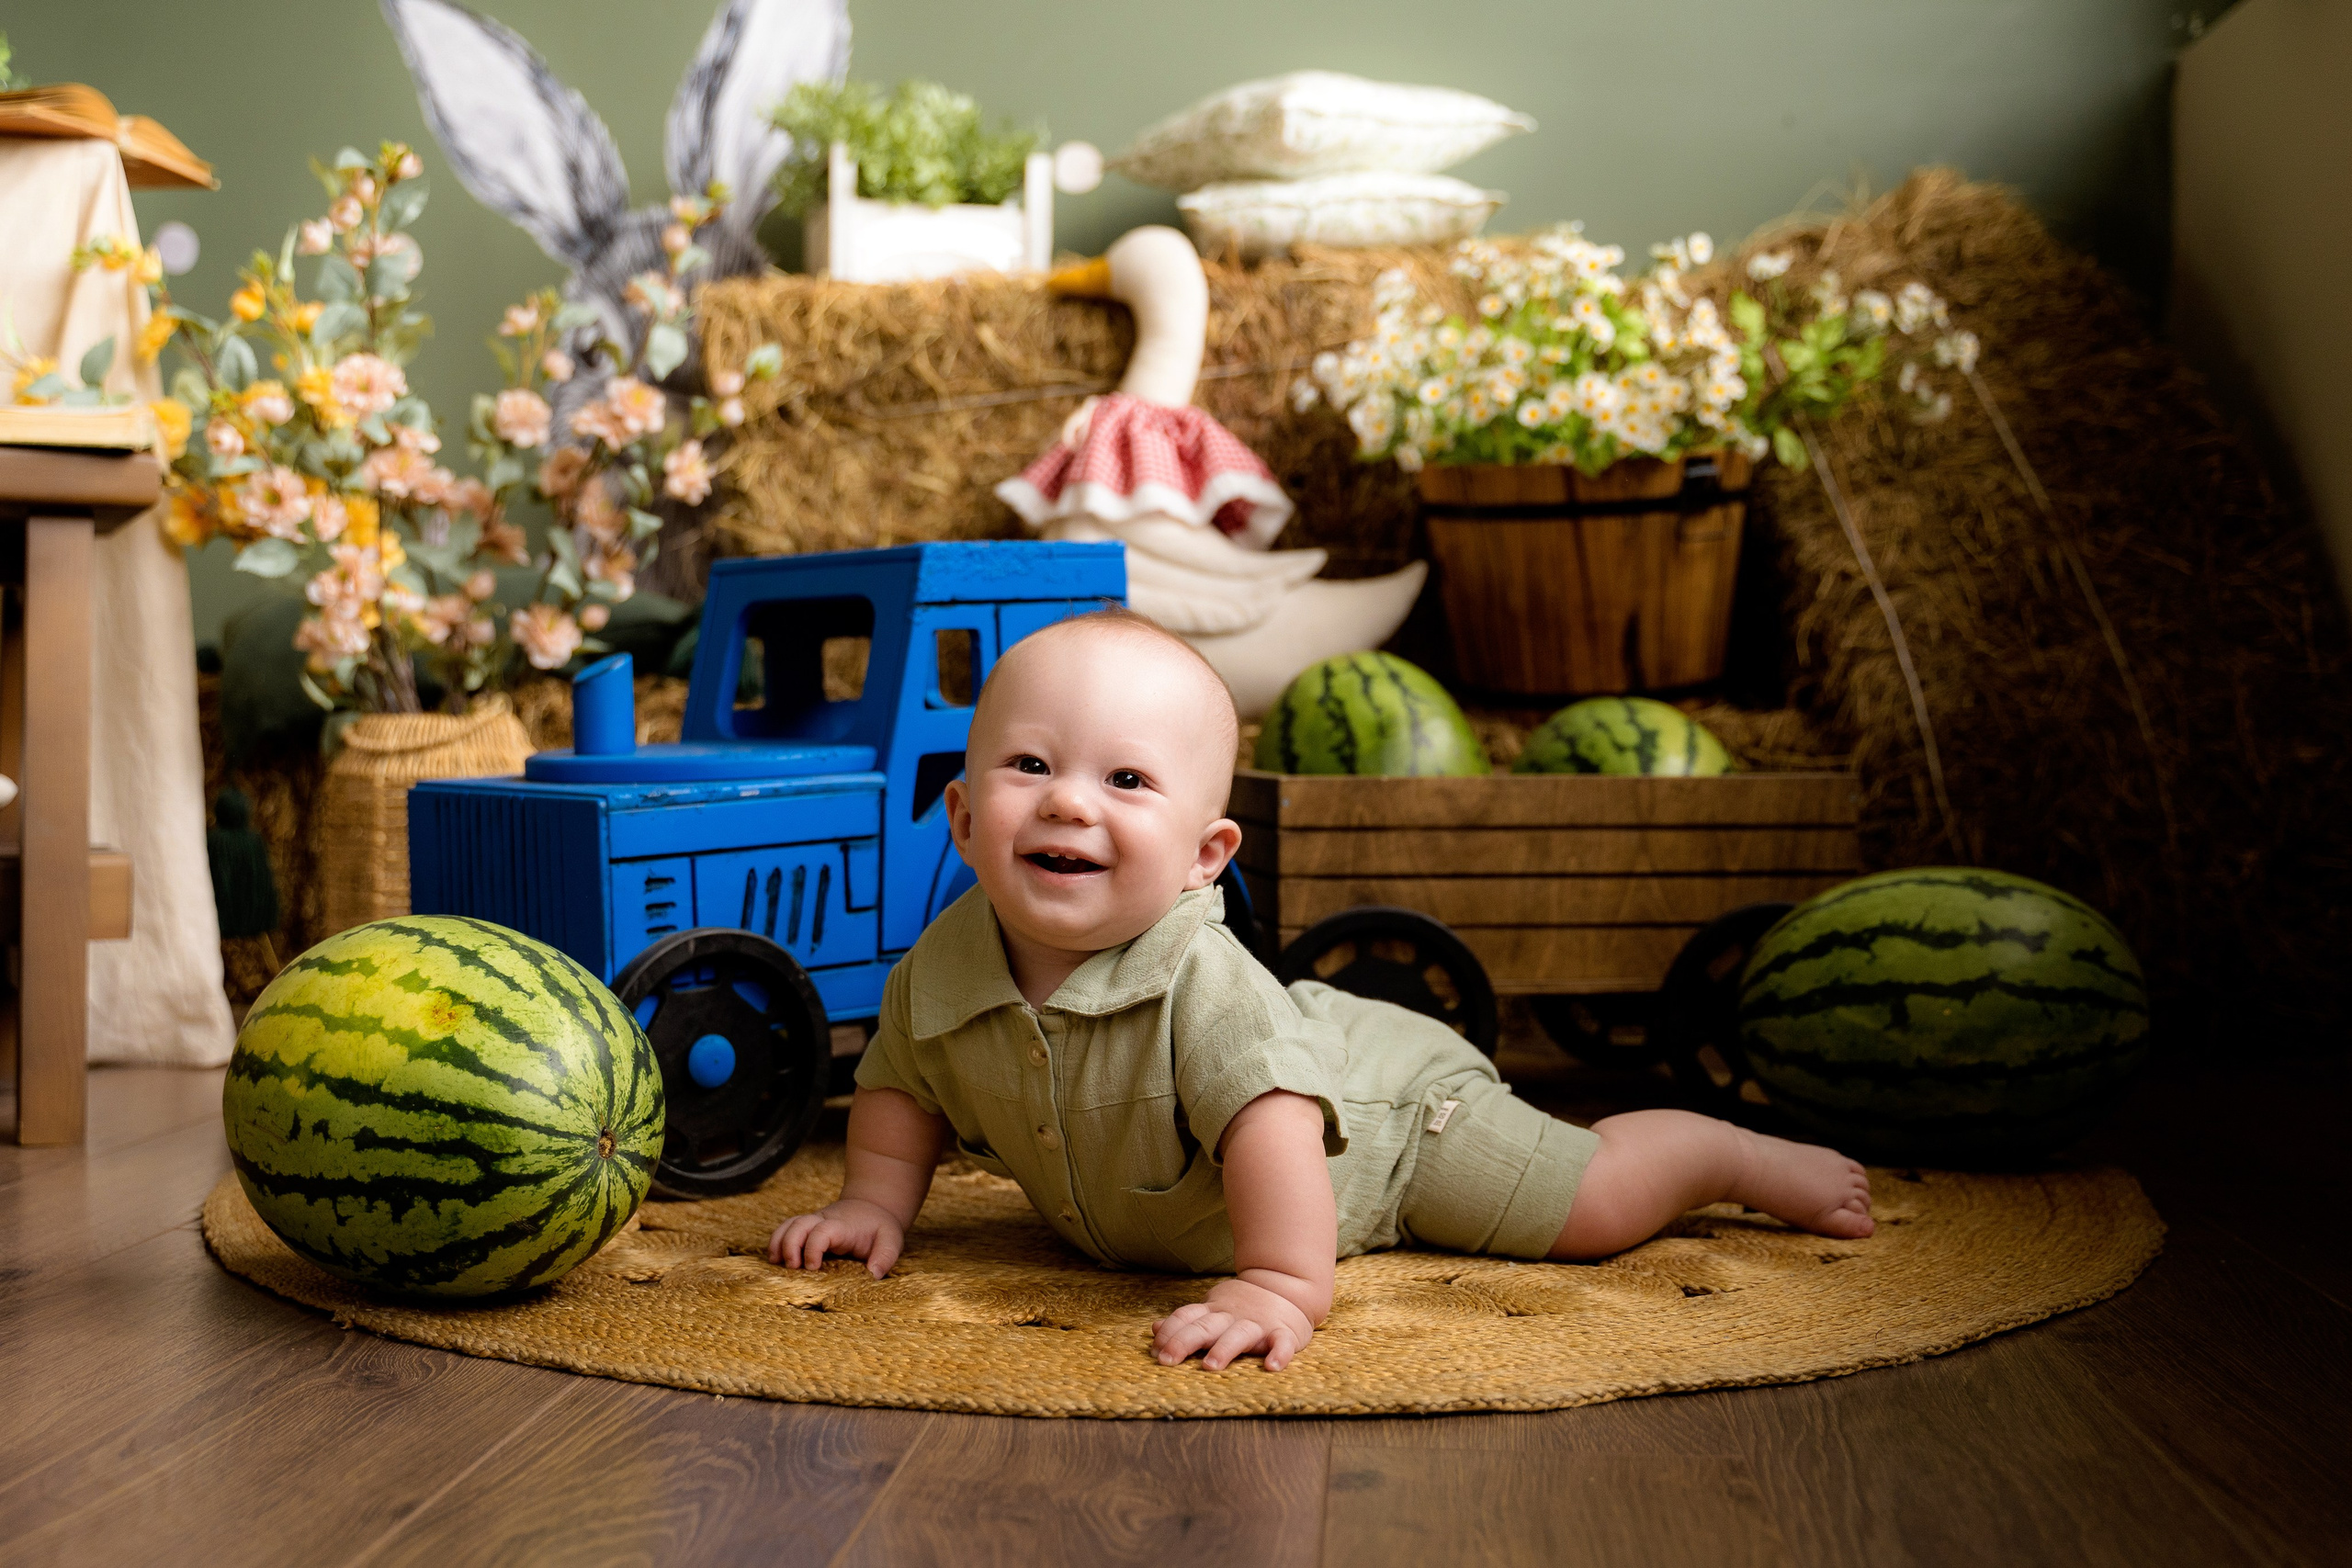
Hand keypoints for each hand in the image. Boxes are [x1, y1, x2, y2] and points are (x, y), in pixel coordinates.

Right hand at [768, 1198, 905, 1277]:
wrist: (872, 1206)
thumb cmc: (880, 1227)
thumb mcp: (891, 1239)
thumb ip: (885, 1256)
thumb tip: (873, 1275)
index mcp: (843, 1226)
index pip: (822, 1231)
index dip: (813, 1248)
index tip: (813, 1267)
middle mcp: (824, 1221)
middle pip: (799, 1224)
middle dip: (790, 1245)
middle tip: (792, 1268)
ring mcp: (813, 1223)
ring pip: (788, 1224)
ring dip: (779, 1242)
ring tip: (776, 1263)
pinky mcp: (807, 1228)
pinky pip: (786, 1229)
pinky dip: (777, 1241)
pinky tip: (775, 1260)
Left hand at [1152, 1277, 1314, 1371]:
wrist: (1286, 1284)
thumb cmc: (1242, 1306)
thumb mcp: (1212, 1309)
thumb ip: (1186, 1321)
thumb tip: (1154, 1328)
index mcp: (1214, 1311)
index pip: (1186, 1317)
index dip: (1169, 1332)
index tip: (1155, 1351)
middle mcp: (1232, 1317)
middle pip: (1205, 1327)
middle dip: (1184, 1342)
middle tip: (1167, 1360)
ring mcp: (1258, 1324)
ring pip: (1239, 1334)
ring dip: (1224, 1349)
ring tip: (1210, 1366)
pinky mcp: (1284, 1332)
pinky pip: (1282, 1343)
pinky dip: (1279, 1353)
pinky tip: (1272, 1367)